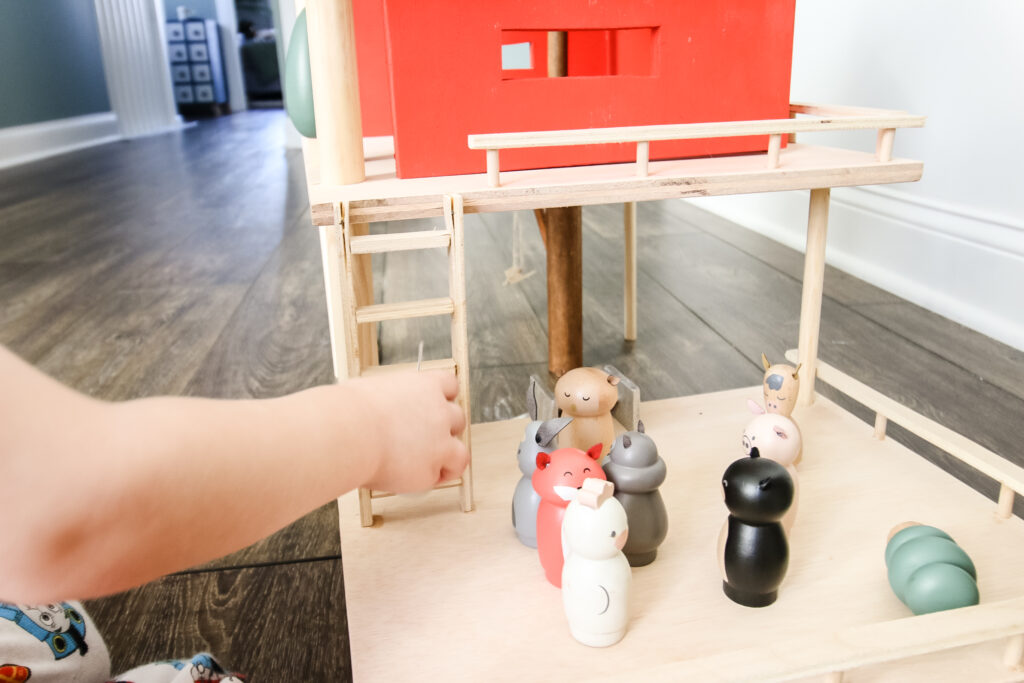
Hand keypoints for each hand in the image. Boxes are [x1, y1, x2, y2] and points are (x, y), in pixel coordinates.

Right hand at [348, 370, 468, 492]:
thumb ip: (388, 399)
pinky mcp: (432, 469)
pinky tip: (411, 477)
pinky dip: (430, 478)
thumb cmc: (349, 411)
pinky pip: (441, 476)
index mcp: (425, 385)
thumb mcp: (370, 391)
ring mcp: (440, 441)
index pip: (450, 385)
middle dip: (445, 429)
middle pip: (458, 419)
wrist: (349, 433)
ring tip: (423, 462)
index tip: (434, 406)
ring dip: (446, 458)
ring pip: (460, 452)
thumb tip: (377, 408)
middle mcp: (439, 411)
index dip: (442, 398)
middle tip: (423, 438)